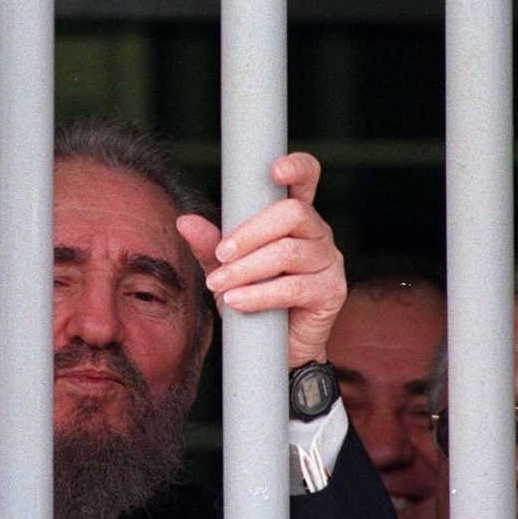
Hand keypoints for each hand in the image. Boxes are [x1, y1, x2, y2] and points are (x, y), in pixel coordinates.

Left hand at [176, 152, 345, 366]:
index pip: (305, 180)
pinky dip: (260, 294)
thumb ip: (209, 245)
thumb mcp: (226, 269)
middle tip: (221, 254)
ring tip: (219, 285)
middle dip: (249, 233)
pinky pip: (295, 287)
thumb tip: (185, 220)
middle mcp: (317, 233)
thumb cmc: (253, 300)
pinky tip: (237, 301)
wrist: (273, 350)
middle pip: (292, 213)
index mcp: (294, 218)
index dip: (297, 167)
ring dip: (247, 268)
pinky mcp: (332, 291)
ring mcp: (329, 261)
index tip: (274, 171)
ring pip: (289, 252)